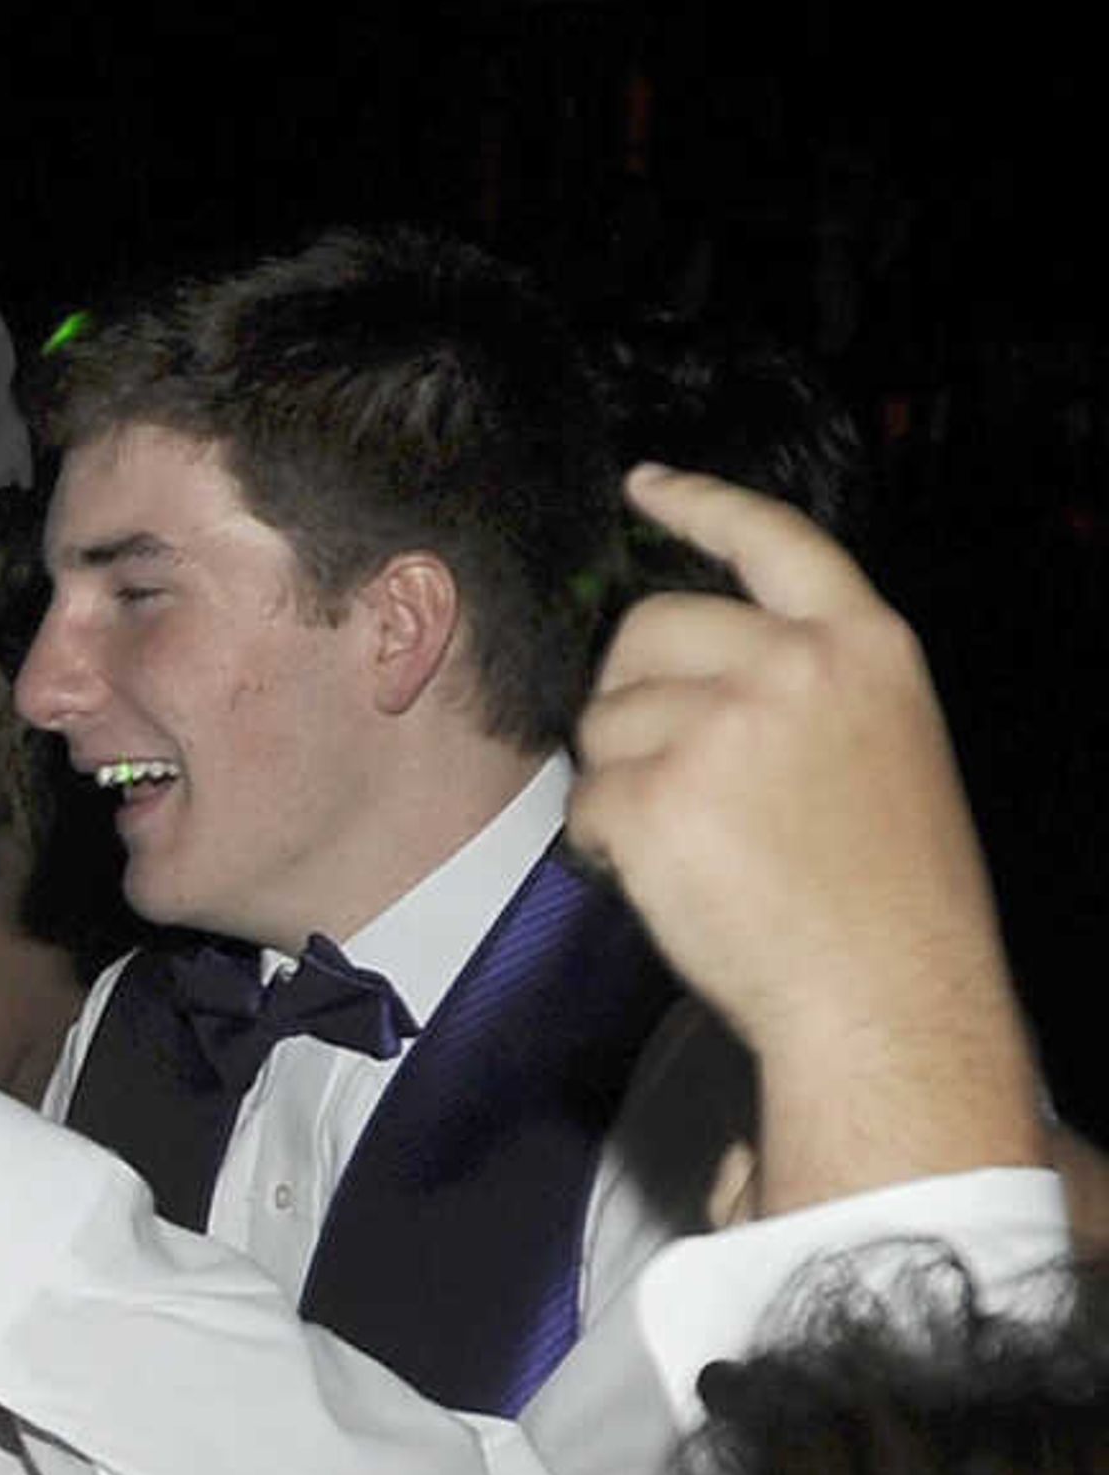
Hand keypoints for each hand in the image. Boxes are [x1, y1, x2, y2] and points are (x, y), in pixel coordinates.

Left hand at [569, 464, 1038, 1204]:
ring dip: (618, 775)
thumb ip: (804, 689)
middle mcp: (795, 665)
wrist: (886, 990)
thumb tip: (697, 674)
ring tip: (689, 840)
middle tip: (660, 766)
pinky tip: (665, 877)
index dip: (700, 505)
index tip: (645, 484)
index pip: (774, 540)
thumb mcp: (881, 746)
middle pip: (649, 629)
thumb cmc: (886, 892)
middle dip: (630, 690)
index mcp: (864, 645)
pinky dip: (604, 842)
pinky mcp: (660, 793)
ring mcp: (723, 725)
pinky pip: (588, 800)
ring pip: (607, 719)